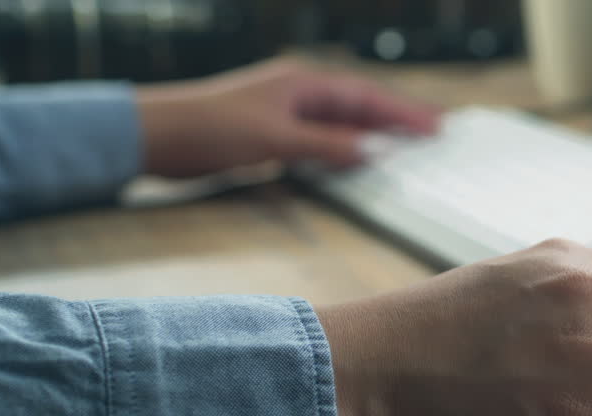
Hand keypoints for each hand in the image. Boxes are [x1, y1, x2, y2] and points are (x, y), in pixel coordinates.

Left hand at [136, 57, 438, 177]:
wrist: (156, 135)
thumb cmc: (209, 127)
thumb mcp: (275, 138)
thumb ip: (326, 145)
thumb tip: (370, 151)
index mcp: (303, 82)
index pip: (366, 95)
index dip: (403, 111)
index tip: (435, 125)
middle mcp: (298, 91)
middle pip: (360, 104)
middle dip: (398, 117)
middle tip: (435, 130)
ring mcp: (286, 110)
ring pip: (342, 120)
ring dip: (375, 132)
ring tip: (408, 144)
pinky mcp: (272, 131)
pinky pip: (322, 136)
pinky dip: (346, 145)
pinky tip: (358, 156)